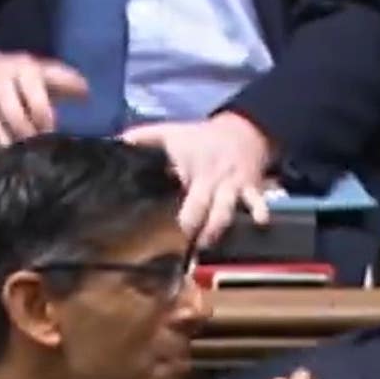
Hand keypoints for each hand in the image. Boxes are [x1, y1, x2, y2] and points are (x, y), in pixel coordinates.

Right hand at [0, 50, 87, 151]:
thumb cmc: (21, 76)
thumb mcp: (44, 73)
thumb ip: (65, 83)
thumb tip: (87, 93)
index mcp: (24, 68)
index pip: (38, 104)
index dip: (45, 124)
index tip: (50, 135)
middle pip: (13, 116)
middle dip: (26, 137)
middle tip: (33, 147)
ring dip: (3, 143)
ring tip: (13, 153)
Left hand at [123, 112, 273, 246]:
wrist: (244, 129)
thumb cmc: (203, 136)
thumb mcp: (172, 132)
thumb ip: (144, 137)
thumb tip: (117, 141)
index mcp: (195, 171)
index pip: (186, 198)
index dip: (183, 218)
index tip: (173, 231)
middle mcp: (215, 182)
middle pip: (208, 210)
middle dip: (201, 230)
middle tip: (191, 249)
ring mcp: (234, 187)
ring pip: (229, 210)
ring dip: (220, 229)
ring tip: (211, 244)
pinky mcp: (253, 189)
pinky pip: (258, 202)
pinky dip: (261, 212)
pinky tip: (262, 224)